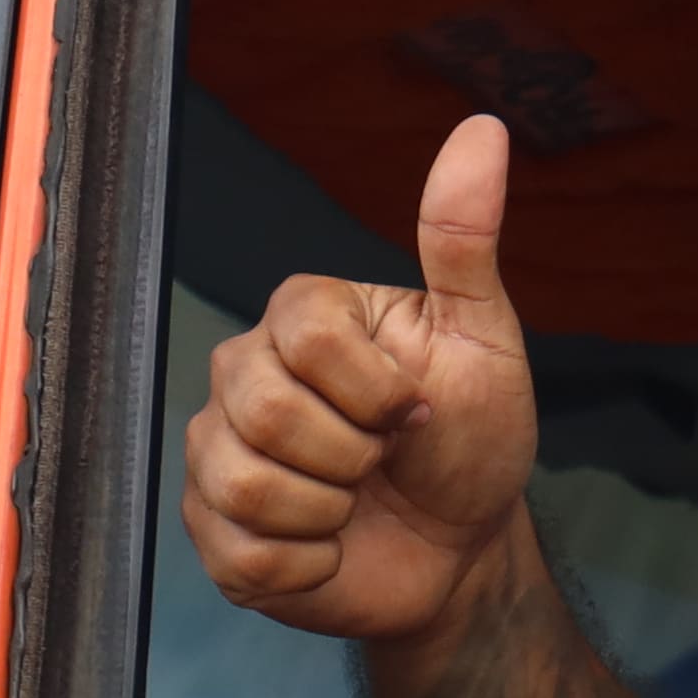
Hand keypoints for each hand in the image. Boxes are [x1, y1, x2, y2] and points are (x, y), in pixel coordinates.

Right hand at [178, 114, 538, 644]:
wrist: (463, 549)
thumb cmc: (472, 439)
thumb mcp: (483, 339)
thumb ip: (462, 241)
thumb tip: (482, 131)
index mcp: (302, 319)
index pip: (304, 335)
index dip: (374, 388)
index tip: (417, 407)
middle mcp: (243, 376)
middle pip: (264, 411)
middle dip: (355, 454)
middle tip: (384, 460)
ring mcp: (218, 455)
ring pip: (245, 485)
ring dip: (331, 513)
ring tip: (354, 505)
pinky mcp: (213, 533)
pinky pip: (243, 554)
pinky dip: (309, 567)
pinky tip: (331, 549)